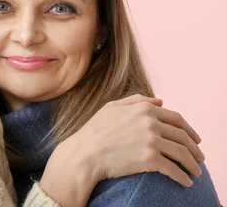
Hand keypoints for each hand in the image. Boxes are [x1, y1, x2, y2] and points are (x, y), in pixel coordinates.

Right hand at [73, 94, 203, 185]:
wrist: (84, 153)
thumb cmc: (95, 131)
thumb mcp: (112, 107)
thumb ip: (136, 100)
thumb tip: (160, 101)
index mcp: (144, 109)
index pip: (177, 119)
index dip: (189, 130)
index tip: (194, 140)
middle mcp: (151, 123)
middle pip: (183, 136)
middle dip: (194, 149)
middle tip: (199, 158)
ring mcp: (151, 141)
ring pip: (182, 153)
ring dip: (192, 164)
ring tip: (195, 172)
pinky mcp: (150, 159)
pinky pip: (173, 169)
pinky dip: (182, 177)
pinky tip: (186, 182)